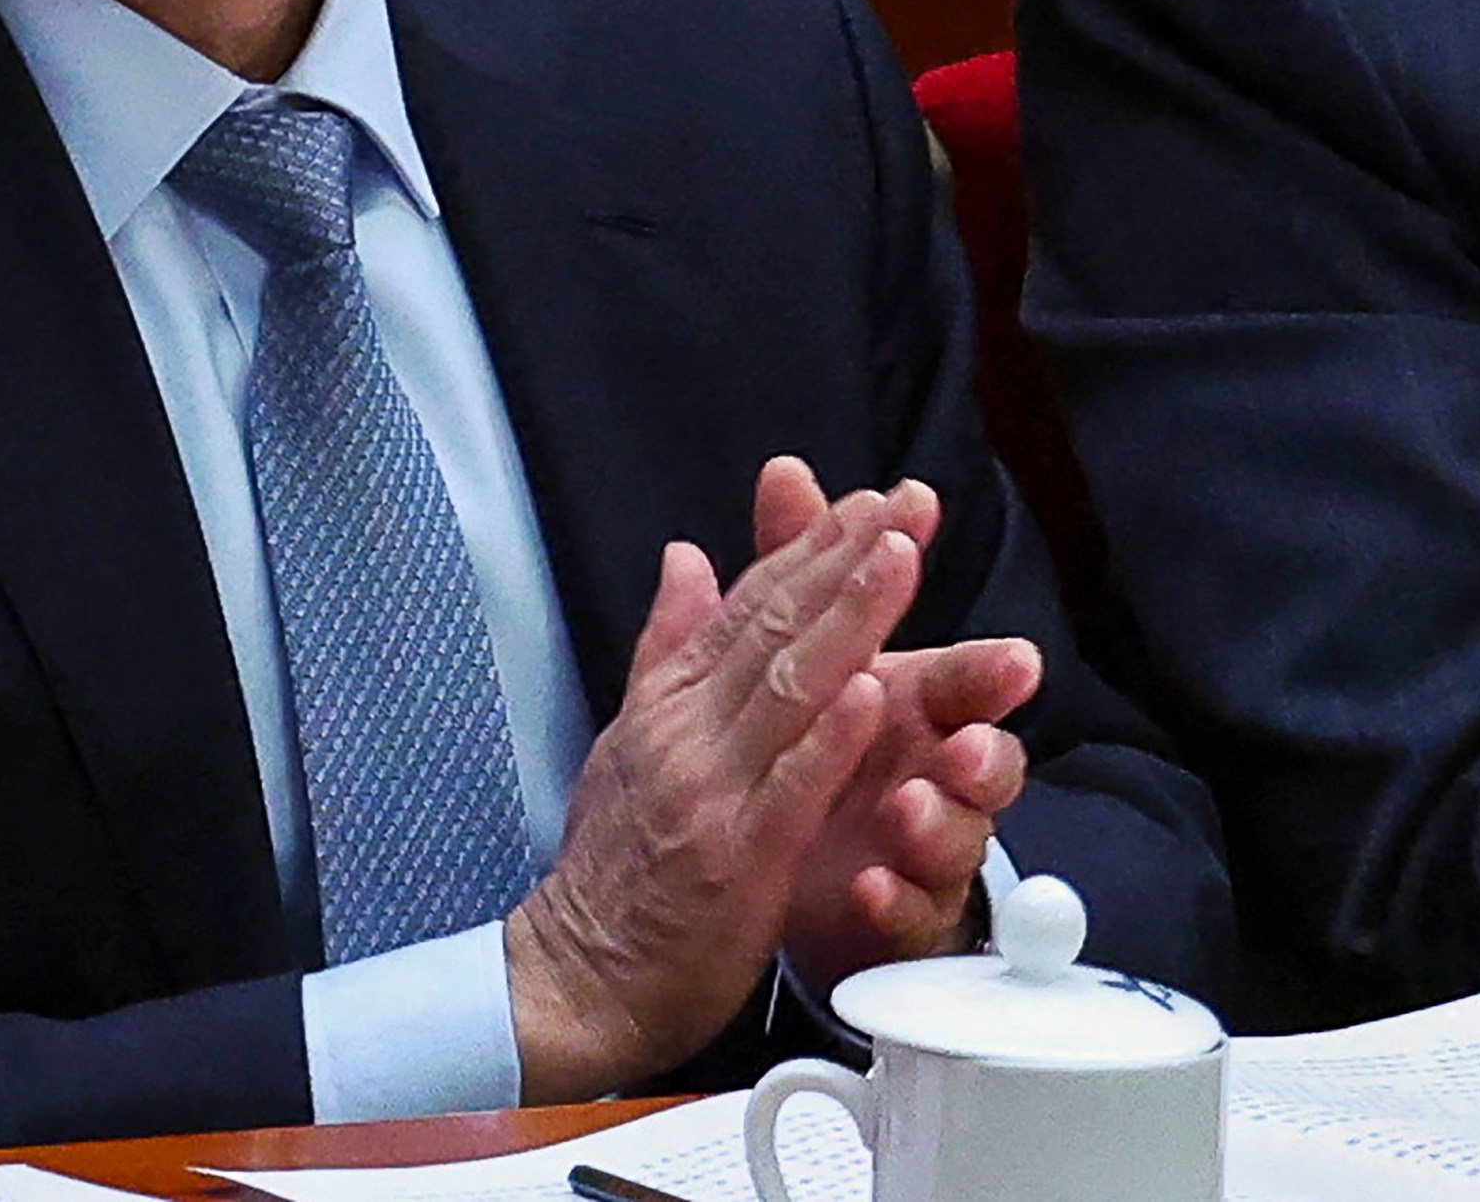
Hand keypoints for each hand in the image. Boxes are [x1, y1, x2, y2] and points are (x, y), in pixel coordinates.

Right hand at [499, 480, 927, 1096]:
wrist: (578, 980)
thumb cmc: (612, 867)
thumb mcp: (628, 739)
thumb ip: (667, 645)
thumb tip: (686, 554)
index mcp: (668, 703)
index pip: (745, 605)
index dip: (808, 547)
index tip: (863, 500)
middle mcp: (688, 732)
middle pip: (774, 628)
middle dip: (842, 559)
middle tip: (901, 503)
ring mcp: (712, 791)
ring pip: (789, 689)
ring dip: (850, 619)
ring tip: (899, 557)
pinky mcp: (737, 858)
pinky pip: (790, 787)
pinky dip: (830, 737)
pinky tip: (870, 691)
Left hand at [745, 461, 1042, 985]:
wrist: (753, 885)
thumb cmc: (804, 759)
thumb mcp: (788, 657)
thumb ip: (793, 565)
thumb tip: (785, 472)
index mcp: (911, 708)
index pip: (963, 676)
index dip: (985, 660)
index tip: (1015, 658)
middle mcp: (931, 774)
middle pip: (985, 756)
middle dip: (989, 742)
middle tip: (970, 738)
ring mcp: (918, 852)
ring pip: (961, 840)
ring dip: (942, 821)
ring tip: (910, 807)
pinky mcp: (892, 919)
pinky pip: (910, 916)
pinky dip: (894, 899)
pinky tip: (867, 883)